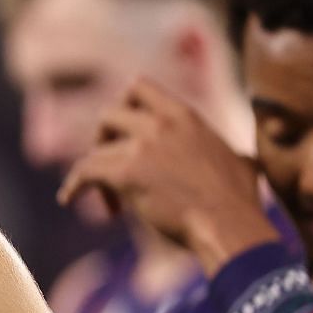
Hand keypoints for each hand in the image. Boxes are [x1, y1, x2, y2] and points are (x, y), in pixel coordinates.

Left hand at [57, 78, 276, 273]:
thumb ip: (229, 151)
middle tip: (109, 166)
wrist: (230, 225)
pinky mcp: (127, 173)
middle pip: (108, 114)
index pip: (138, 87)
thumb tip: (243, 159)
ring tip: (112, 203)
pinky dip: (73, 186)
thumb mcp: (240, 161)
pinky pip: (84, 172)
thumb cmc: (238, 202)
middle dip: (103, 139)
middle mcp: (161, 123)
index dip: (123, 106)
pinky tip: (69, 199)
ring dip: (96, 175)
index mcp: (184, 115)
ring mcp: (143, 146)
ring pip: (96, 150)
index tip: (122, 131)